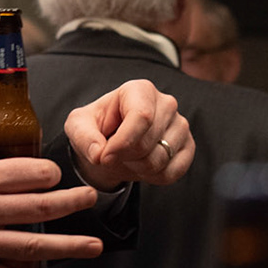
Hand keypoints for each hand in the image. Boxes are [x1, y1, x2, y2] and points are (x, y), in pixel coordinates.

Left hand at [63, 78, 193, 190]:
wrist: (113, 141)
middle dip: (124, 158)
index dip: (122, 143)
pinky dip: (154, 178)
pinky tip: (142, 166)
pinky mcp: (188, 146)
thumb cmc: (96, 127)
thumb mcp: (78, 126)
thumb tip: (99, 154)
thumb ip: (84, 137)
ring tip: (128, 158)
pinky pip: (174, 172)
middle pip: (148, 142)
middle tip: (113, 154)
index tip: (103, 157)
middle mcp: (166, 103)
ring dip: (137, 168)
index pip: (142, 117)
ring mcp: (180, 124)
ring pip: (160, 160)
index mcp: (140, 89)